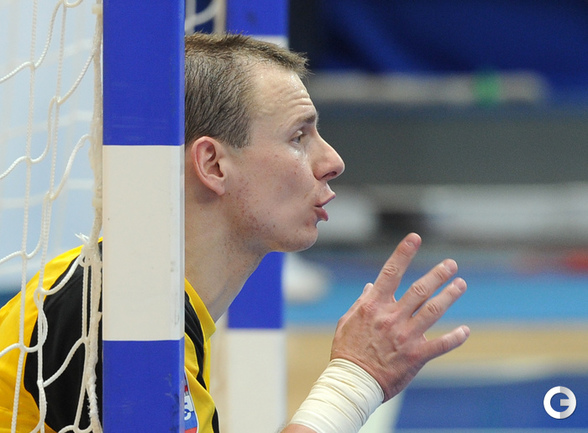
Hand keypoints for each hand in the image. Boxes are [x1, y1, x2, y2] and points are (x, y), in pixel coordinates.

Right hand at [330, 232, 469, 401]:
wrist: (353, 381)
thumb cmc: (347, 350)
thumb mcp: (348, 321)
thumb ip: (362, 302)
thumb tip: (370, 287)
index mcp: (374, 306)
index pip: (390, 272)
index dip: (403, 253)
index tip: (415, 238)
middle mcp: (392, 317)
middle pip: (420, 290)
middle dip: (438, 274)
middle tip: (451, 264)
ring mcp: (405, 336)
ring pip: (433, 311)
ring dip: (449, 296)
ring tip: (461, 284)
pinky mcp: (416, 356)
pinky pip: (440, 344)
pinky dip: (455, 337)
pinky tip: (465, 331)